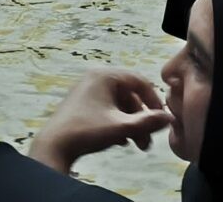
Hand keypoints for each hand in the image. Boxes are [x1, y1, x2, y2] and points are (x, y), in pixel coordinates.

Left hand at [28, 68, 171, 173]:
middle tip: (148, 140)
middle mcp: (96, 78)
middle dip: (141, 118)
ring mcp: (87, 91)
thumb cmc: (87, 131)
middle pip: (129, 95)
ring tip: (137, 144)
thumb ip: (147, 122)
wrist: (54, 147)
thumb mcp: (121, 127)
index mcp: (105, 76)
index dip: (154, 100)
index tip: (161, 118)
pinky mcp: (81, 105)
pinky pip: (107, 109)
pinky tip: (122, 140)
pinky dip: (117, 123)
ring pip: (118, 105)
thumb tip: (168, 118)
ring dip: (131, 123)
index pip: (139, 81)